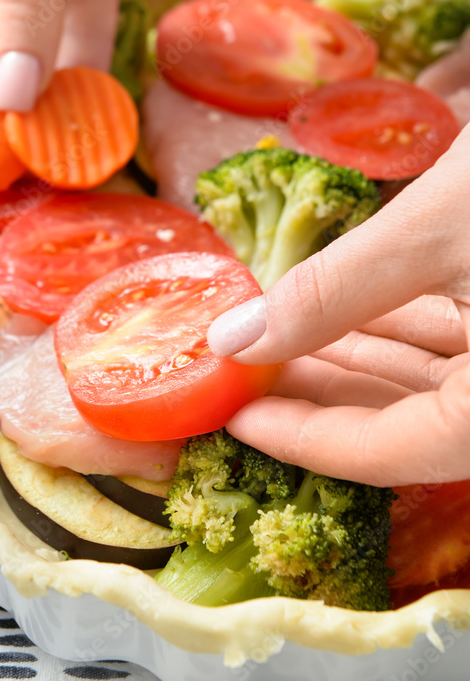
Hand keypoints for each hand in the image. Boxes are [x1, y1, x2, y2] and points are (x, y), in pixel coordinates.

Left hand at [207, 124, 469, 486]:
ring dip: (346, 356)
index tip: (232, 414)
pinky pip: (452, 341)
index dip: (302, 438)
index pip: (392, 453)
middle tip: (240, 370)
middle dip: (315, 392)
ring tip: (269, 337)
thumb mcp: (438, 228)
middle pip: (403, 419)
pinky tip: (333, 311)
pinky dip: (390, 326)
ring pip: (426, 379)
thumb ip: (334, 289)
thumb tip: (236, 338)